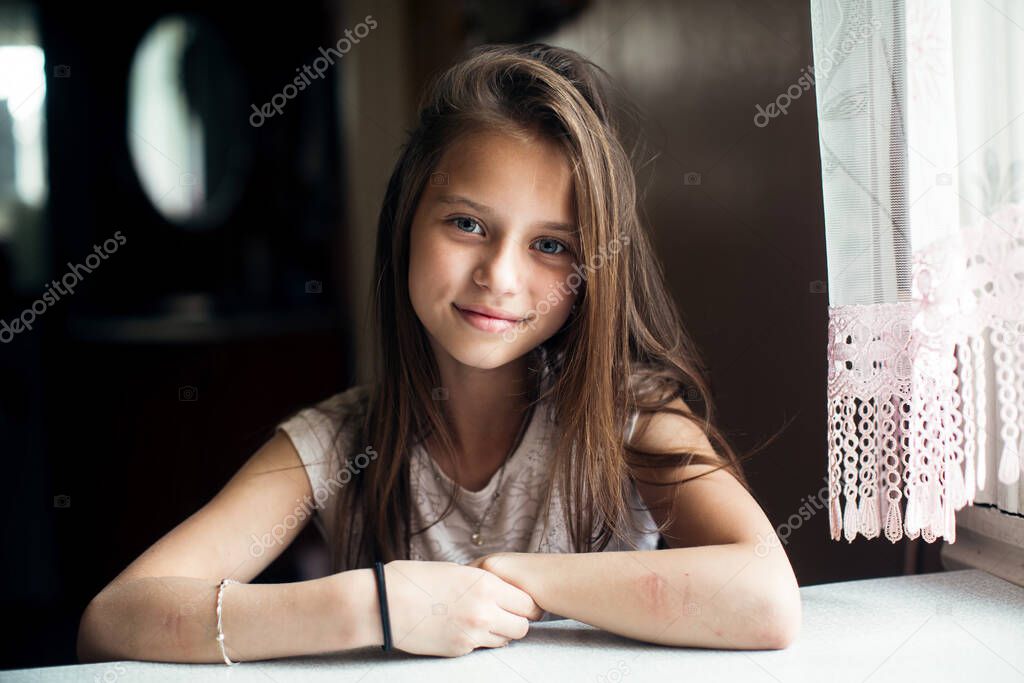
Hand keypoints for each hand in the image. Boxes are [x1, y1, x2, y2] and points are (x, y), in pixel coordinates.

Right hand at [381, 560, 542, 657]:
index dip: (526, 603)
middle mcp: (484, 611)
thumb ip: (482, 582)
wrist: (384, 604)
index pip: (528, 602)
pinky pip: (482, 647)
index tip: (520, 602)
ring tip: (484, 621)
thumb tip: (500, 589)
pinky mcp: (459, 650)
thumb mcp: (456, 571)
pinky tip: (463, 627)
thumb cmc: (415, 580)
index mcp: (486, 585)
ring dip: (501, 632)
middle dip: (519, 620)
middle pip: (523, 625)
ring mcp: (472, 634)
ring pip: (507, 639)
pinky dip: (479, 640)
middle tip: (507, 614)